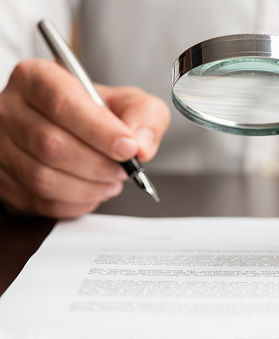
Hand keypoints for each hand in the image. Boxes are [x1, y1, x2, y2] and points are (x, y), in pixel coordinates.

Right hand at [0, 59, 169, 217]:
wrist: (75, 130)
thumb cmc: (97, 114)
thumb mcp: (129, 102)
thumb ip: (145, 116)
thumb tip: (141, 145)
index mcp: (38, 79)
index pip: (63, 103)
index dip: (100, 130)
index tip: (128, 147)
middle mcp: (11, 110)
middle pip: (52, 145)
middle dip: (99, 165)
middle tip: (124, 170)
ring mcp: (2, 147)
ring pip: (43, 178)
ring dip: (89, 187)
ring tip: (111, 181)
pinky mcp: (4, 181)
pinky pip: (40, 201)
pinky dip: (75, 203)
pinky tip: (92, 191)